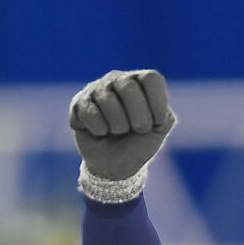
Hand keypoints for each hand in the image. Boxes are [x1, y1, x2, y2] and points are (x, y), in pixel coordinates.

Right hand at [69, 69, 176, 183]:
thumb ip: (165, 115)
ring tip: (117, 132)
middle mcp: (118, 80)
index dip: (157, 104)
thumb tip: (157, 107)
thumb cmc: (138, 144)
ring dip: (118, 126)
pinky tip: (101, 132)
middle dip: (138, 118)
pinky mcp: (79, 102)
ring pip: (108, 101)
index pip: (151, 79)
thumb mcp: (158, 131)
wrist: (114, 165)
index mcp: (141, 82)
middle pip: (129, 87)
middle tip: (137, 130)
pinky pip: (90, 113)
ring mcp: (97, 89)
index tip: (156, 123)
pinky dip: (99, 130)